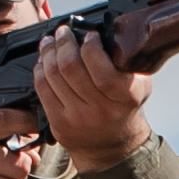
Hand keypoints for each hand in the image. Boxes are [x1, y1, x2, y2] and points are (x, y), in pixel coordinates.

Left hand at [33, 28, 154, 171]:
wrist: (113, 146)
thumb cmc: (123, 109)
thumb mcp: (138, 84)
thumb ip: (127, 62)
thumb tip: (104, 32)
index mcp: (124, 97)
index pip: (100, 67)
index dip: (90, 46)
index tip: (89, 35)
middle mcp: (101, 110)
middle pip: (71, 67)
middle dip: (63, 42)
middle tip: (63, 32)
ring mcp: (77, 118)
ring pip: (53, 75)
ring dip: (49, 52)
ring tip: (51, 41)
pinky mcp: (58, 123)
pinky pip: (42, 89)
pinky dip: (40, 69)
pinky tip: (44, 60)